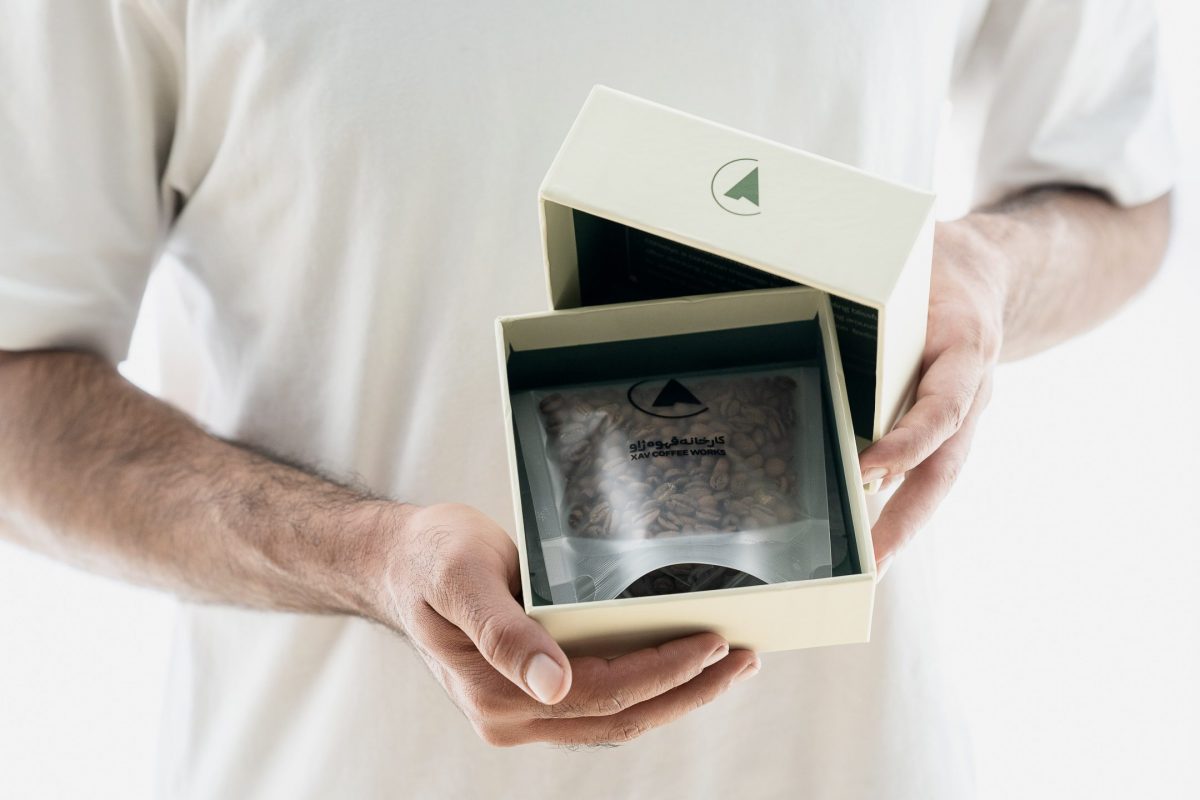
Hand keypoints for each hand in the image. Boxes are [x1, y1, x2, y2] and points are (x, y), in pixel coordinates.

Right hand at [373, 503, 759, 746]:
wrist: (400, 562)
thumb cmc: (429, 558)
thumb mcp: (462, 578)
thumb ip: (505, 632)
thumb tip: (554, 684)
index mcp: (496, 694)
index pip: (603, 693)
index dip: (664, 672)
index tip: (713, 643)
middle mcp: (512, 715)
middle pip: (621, 716)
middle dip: (688, 692)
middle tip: (743, 660)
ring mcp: (523, 710)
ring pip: (617, 716)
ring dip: (675, 694)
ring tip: (729, 664)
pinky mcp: (533, 695)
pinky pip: (602, 701)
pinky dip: (647, 685)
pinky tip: (680, 665)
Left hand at [859, 217, 1008, 574]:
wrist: (986, 274)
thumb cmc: (939, 265)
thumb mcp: (921, 254)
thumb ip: (879, 271)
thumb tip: (811, 259)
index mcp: (966, 350)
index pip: (942, 408)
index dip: (909, 442)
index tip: (869, 468)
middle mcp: (969, 394)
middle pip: (943, 468)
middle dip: (908, 518)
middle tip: (871, 562)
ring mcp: (959, 418)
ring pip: (935, 481)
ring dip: (900, 526)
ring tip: (863, 569)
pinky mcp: (942, 428)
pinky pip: (922, 472)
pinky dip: (893, 505)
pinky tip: (857, 535)